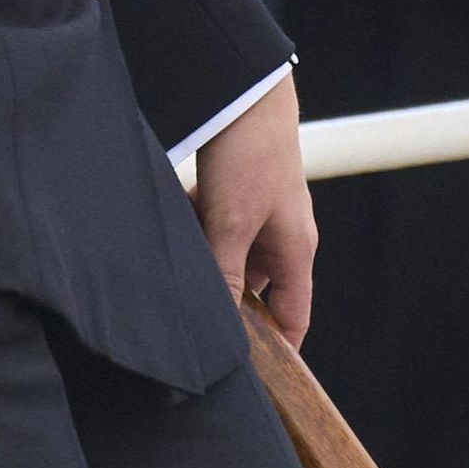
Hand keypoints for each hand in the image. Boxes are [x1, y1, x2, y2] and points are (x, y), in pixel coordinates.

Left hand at [192, 68, 316, 345]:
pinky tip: (173, 221)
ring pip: (227, 256)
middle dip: (223, 300)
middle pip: (254, 289)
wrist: (244, 88)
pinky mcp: (236, 192)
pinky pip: (213, 226)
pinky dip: (194, 228)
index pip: (294, 317)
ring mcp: (259, 213)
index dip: (277, 350)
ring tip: (176, 262)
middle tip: (190, 315)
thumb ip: (226, 277)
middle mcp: (281, 236)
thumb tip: (220, 328)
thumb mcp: (232, 223)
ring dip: (203, 260)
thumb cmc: (251, 154)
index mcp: (295, 251)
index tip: (250, 379)